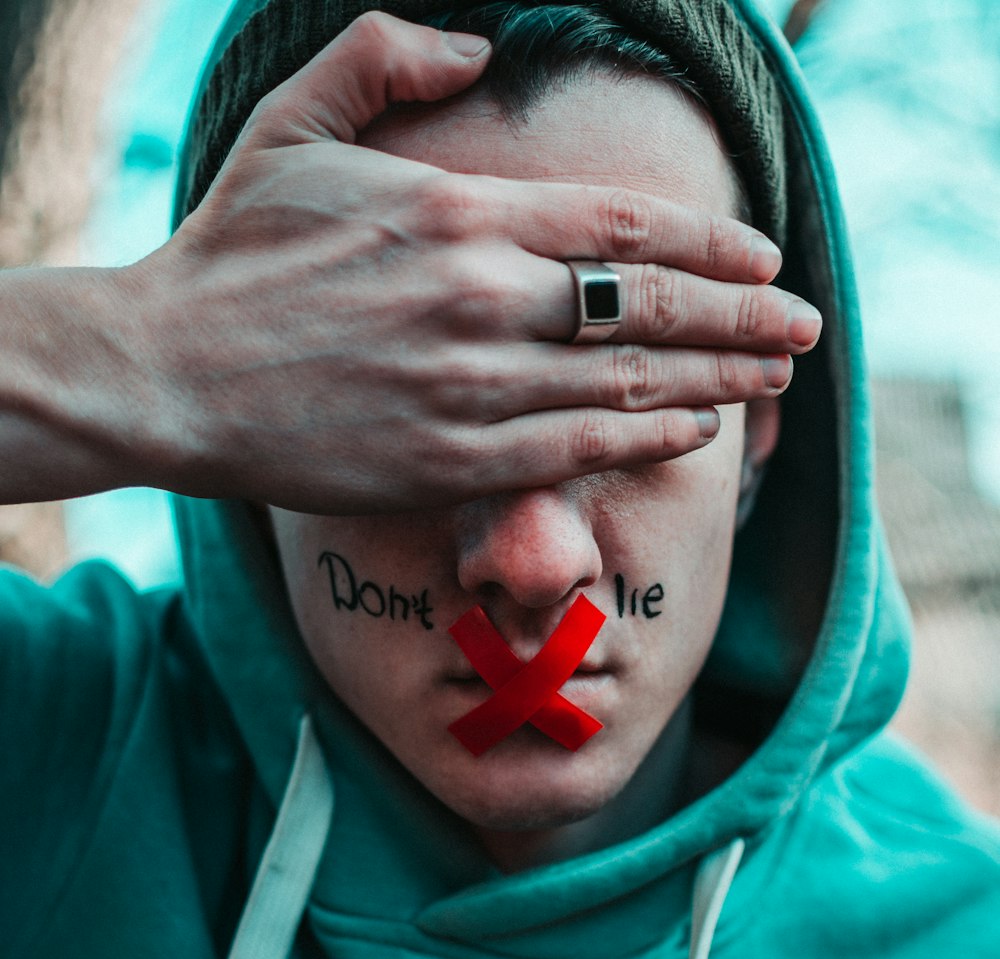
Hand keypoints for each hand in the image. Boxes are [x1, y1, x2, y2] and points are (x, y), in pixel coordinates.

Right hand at [128, 12, 818, 513]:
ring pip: (629, 383)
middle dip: (744, 317)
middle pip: (651, 305)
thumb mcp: (295, 121)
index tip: (767, 257)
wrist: (170, 373)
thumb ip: (391, 58)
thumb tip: (476, 43)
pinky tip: (697, 428)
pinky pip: (576, 449)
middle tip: (807, 329)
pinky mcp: (450, 462)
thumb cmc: (232, 251)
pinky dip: (648, 436)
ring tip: (774, 382)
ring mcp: (471, 388)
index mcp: (458, 212)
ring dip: (717, 381)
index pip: (626, 226)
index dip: (713, 243)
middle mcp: (482, 299)